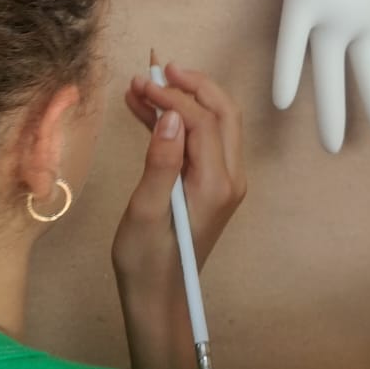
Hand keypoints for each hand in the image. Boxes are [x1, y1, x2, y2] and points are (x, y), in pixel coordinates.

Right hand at [112, 64, 245, 368]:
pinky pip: (201, 142)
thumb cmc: (147, 262)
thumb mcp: (146, 211)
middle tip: (157, 68)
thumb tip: (172, 116)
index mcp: (216, 184)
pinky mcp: (211, 187)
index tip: (139, 82)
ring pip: (212, 124)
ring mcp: (224, 182)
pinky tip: (145, 112)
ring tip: (142, 86)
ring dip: (183, 100)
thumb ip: (162, 161)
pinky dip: (177, 123)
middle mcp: (230, 179)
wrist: (159, 300)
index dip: (172, 96)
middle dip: (191, 85)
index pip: (201, 120)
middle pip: (221, 113)